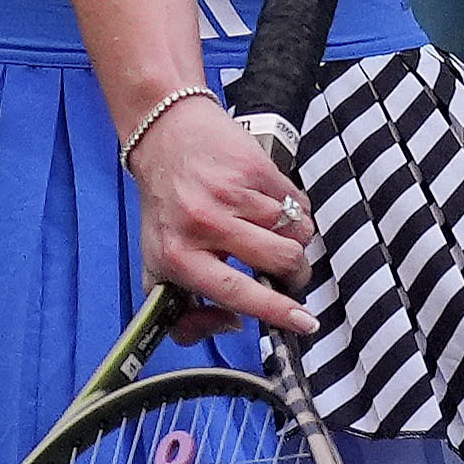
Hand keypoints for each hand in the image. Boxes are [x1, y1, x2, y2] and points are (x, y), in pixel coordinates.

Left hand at [125, 90, 320, 343]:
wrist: (164, 139)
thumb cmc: (167, 209)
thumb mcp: (159, 262)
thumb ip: (184, 309)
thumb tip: (232, 325)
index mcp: (176, 254)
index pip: (235, 292)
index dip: (276, 312)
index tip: (305, 323)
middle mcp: (202, 224)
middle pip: (282, 260)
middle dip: (295, 272)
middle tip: (288, 271)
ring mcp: (231, 194)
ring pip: (297, 233)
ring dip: (294, 238)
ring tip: (269, 230)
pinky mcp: (255, 168)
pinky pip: (299, 205)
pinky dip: (293, 211)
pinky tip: (268, 205)